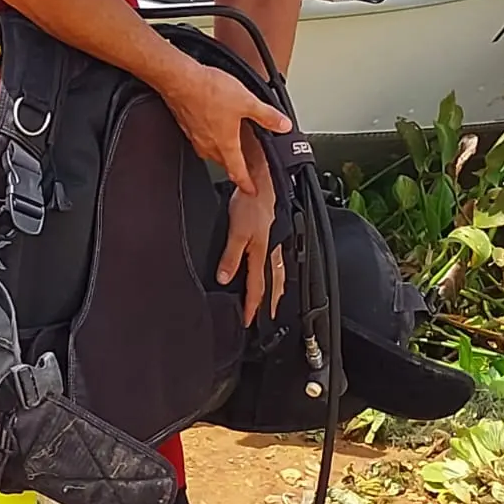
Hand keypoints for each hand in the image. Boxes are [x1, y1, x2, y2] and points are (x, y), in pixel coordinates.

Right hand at [162, 62, 290, 194]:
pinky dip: (209, 138)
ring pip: (210, 152)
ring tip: (229, 147)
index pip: (238, 172)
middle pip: (223, 164)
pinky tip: (212, 126)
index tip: (250, 191)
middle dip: (234, 168)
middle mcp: (208, 145)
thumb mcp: (247, 102)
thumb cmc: (208, 92)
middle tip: (242, 170)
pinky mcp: (186, 125)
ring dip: (220, 153)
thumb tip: (283, 125)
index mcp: (225, 144)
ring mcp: (195, 136)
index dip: (246, 184)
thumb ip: (267, 115)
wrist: (180, 80)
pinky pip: (200, 139)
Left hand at [217, 147, 285, 324]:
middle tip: (267, 318)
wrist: (262, 181)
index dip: (252, 307)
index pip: (256, 288)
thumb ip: (230, 257)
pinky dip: (278, 272)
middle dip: (269, 303)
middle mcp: (269, 251)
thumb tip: (225, 279)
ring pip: (278, 273)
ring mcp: (273, 242)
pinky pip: (277, 260)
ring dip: (276, 289)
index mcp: (260, 253)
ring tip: (276, 300)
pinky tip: (274, 269)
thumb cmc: (250, 203)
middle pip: (272, 284)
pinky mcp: (272, 233)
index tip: (248, 321)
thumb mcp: (236, 231)